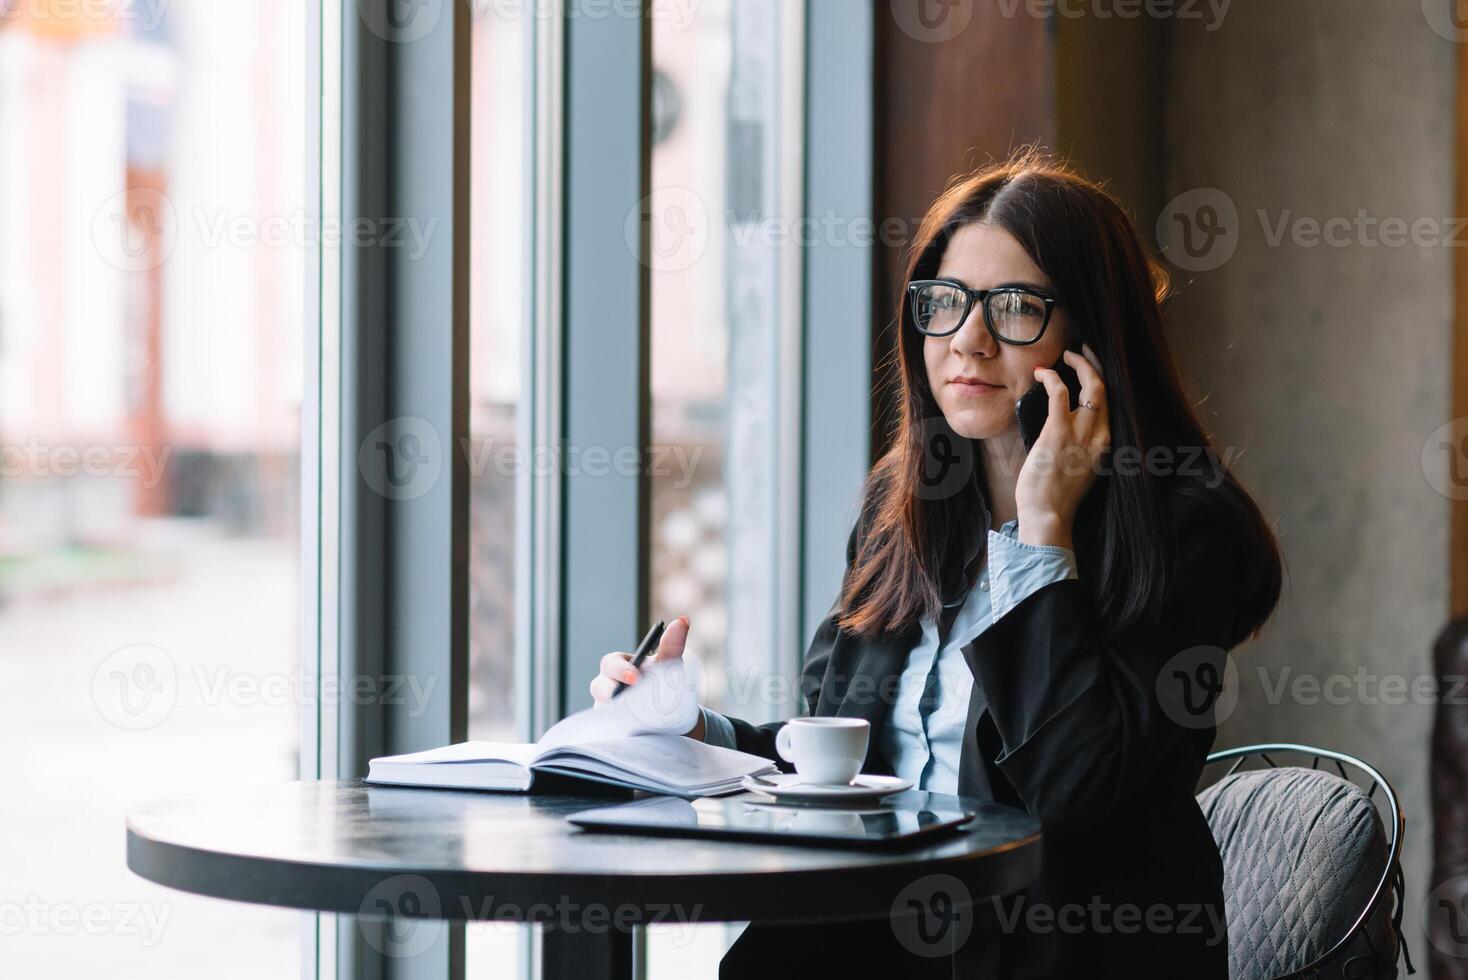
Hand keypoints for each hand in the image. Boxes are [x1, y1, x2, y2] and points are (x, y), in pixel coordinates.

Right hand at [589, 614, 704, 739]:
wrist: (672, 715)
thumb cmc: (664, 682)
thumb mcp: (669, 666)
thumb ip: (673, 645)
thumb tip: (683, 620)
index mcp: (618, 667)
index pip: (610, 664)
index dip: (620, 670)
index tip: (636, 677)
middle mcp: (607, 688)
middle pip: (598, 688)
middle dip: (610, 692)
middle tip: (630, 699)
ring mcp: (607, 710)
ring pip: (602, 711)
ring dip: (616, 714)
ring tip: (637, 718)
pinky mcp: (612, 729)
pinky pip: (610, 731)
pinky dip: (620, 732)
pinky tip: (637, 735)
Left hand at [1015, 343, 1109, 548]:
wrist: (1049, 516)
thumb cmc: (1056, 497)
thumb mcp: (1078, 469)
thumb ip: (1079, 447)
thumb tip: (1064, 427)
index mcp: (1106, 445)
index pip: (1110, 404)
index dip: (1102, 380)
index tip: (1091, 367)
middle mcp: (1100, 436)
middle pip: (1106, 389)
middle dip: (1094, 364)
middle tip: (1080, 351)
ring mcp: (1082, 433)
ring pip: (1091, 386)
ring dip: (1078, 365)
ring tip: (1064, 356)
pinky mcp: (1059, 433)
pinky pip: (1060, 394)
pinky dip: (1051, 379)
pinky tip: (1040, 373)